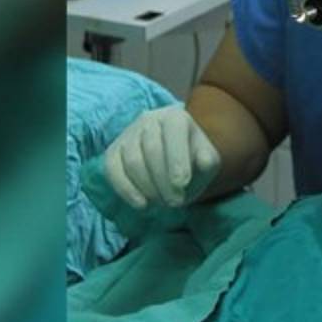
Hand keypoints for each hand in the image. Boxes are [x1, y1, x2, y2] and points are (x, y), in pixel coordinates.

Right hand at [104, 105, 220, 208]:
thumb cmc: (192, 160)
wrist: (173, 161)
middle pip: (152, 149)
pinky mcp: (113, 151)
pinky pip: (113, 170)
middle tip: (175, 202)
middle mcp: (149, 119)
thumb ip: (208, 161)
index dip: (177, 158)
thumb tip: (203, 162)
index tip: (182, 184)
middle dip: (164, 180)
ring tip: (162, 202)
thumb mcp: (207, 160)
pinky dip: (126, 190)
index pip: (174, 131)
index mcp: (175, 117)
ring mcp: (128, 134)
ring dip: (148, 187)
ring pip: (133, 161)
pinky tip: (141, 205)